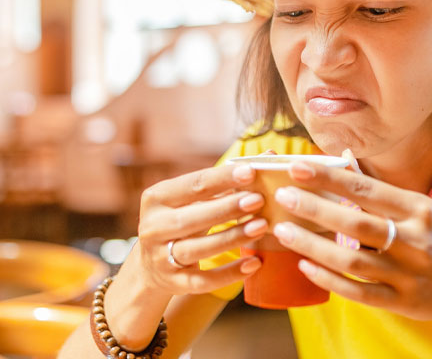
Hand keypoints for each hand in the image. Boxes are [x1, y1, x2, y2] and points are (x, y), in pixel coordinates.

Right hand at [134, 155, 270, 294]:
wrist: (152, 264)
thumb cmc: (184, 218)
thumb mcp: (195, 199)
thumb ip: (227, 180)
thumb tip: (270, 157)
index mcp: (157, 198)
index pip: (193, 185)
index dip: (223, 178)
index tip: (251, 171)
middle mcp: (152, 227)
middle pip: (192, 218)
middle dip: (227, 208)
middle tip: (259, 200)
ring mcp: (160, 258)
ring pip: (198, 249)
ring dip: (232, 238)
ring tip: (262, 226)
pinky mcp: (172, 283)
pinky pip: (203, 281)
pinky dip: (229, 274)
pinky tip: (255, 263)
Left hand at [270, 153, 431, 323]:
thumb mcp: (423, 210)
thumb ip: (384, 196)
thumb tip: (342, 166)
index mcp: (419, 210)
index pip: (367, 190)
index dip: (330, 178)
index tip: (298, 167)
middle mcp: (415, 240)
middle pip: (355, 223)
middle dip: (314, 208)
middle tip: (283, 196)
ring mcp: (408, 274)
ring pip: (351, 260)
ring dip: (312, 245)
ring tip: (283, 231)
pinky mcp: (402, 302)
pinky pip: (358, 292)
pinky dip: (329, 280)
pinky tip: (305, 266)